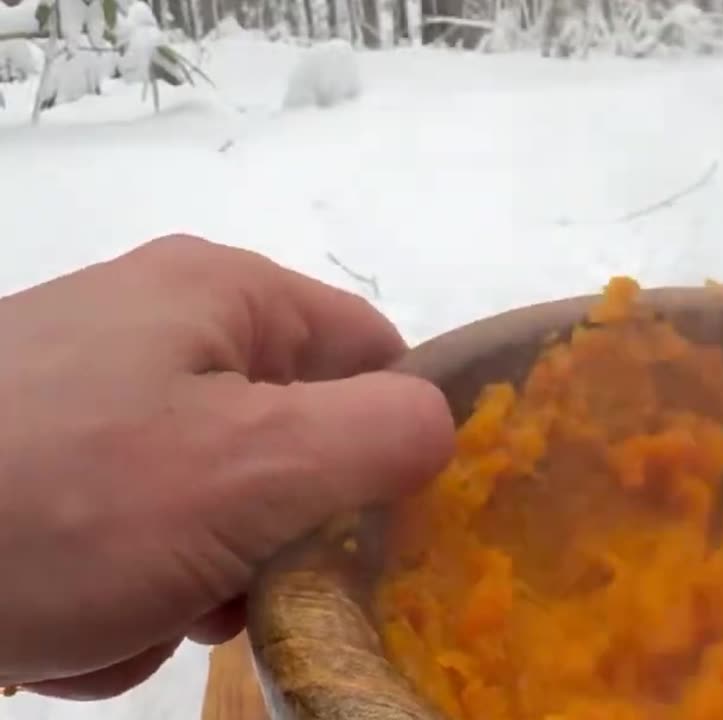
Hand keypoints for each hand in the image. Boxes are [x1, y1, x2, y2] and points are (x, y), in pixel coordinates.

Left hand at [0, 235, 454, 698]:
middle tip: (232, 584)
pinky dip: (122, 593)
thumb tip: (439, 428)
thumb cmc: (60, 500)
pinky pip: (132, 536)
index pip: (371, 351)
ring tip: (133, 610)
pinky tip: (72, 620)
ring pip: (211, 508)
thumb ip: (381, 438)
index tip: (376, 530)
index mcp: (219, 296)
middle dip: (271, 538)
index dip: (392, 439)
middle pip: (290, 442)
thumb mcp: (252, 467)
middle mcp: (157, 333)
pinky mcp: (38, 471)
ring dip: (193, 582)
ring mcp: (90, 404)